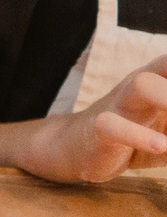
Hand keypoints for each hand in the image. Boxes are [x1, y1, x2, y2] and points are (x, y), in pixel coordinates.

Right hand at [20, 61, 166, 183]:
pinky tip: (160, 146)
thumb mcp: (164, 134)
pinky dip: (141, 136)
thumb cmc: (125, 141)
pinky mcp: (95, 132)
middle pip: (162, 67)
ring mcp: (114, 108)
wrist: (61, 150)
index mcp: (154, 85)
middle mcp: (135, 90)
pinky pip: (114, 127)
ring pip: (141, 85)